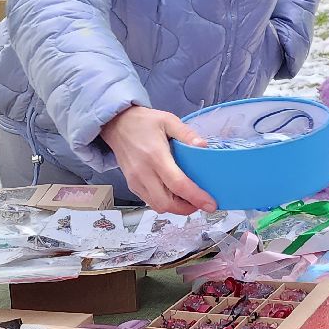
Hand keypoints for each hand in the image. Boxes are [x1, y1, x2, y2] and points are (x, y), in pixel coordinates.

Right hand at [98, 105, 216, 213]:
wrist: (117, 124)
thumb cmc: (144, 122)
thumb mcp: (168, 120)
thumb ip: (187, 133)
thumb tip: (203, 146)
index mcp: (156, 156)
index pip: (178, 184)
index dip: (196, 197)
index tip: (210, 204)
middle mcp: (143, 173)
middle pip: (166, 203)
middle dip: (186, 208)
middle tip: (200, 201)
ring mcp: (135, 181)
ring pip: (157, 206)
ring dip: (175, 207)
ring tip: (188, 198)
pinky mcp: (132, 185)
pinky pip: (150, 201)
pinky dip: (164, 202)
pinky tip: (173, 193)